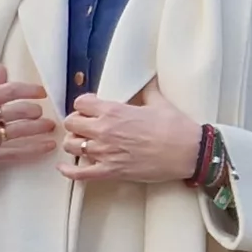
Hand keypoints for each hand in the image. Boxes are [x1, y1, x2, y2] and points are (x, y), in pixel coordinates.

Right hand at [0, 65, 55, 189]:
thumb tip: (1, 68)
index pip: (9, 90)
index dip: (29, 90)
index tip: (41, 92)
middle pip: (18, 110)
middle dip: (35, 111)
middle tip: (44, 113)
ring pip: (20, 130)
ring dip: (39, 128)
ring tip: (50, 127)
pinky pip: (14, 153)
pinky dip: (33, 149)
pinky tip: (47, 146)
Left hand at [56, 89, 204, 184]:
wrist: (188, 152)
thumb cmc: (175, 126)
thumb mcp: (158, 101)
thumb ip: (147, 89)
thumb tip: (148, 78)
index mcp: (113, 110)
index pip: (80, 103)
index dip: (83, 106)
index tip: (89, 110)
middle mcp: (103, 130)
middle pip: (70, 123)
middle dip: (75, 124)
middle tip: (84, 127)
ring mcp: (104, 152)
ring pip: (71, 146)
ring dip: (73, 144)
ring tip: (81, 144)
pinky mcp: (110, 172)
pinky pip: (79, 173)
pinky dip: (68, 171)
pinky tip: (64, 167)